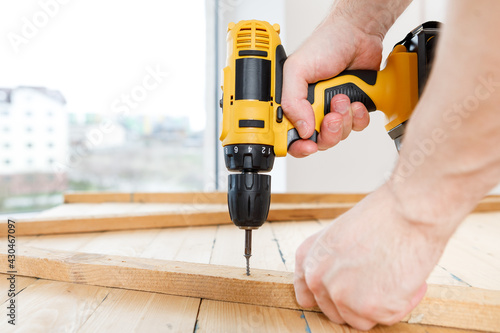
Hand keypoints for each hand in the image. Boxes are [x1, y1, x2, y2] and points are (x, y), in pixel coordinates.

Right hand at [281, 15, 381, 156]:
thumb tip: (300, 128)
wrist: (358, 34)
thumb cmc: (325, 44)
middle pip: (317, 140)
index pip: (289, 135)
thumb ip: (292, 101)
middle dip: (327, 132)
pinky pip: (357, 127)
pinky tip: (356, 101)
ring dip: (344, 121)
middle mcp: (312, 110)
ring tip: (343, 99)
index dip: (298, 146)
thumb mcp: (297, 69)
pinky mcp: (353, 108)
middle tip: (331, 117)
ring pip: (339, 135)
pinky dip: (359, 117)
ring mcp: (333, 110)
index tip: (307, 145)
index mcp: (294, 103)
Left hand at [294, 184, 448, 329]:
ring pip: (361, 320)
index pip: (308, 295)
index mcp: (309, 260)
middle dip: (358, 302)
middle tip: (380, 280)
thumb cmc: (382, 216)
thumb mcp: (340, 234)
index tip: (344, 297)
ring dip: (381, 305)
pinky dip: (403, 303)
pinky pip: (388, 318)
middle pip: (336, 312)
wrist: (408, 210)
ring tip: (394, 274)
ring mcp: (342, 295)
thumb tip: (337, 284)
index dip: (328, 298)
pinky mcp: (369, 308)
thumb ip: (331, 261)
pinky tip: (408, 277)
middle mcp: (318, 279)